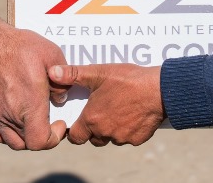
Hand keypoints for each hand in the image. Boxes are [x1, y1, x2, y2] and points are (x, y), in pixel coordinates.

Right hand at [0, 0, 66, 149]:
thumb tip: (61, 99)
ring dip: (27, 137)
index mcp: (29, 104)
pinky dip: (10, 134)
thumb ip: (62, 81)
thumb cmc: (21, 47)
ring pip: (13, 142)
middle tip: (51, 122)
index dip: (54, 138)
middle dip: (44, 137)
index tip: (60, 123)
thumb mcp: (51, 55)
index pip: (40, 141)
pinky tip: (18, 120)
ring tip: (36, 122)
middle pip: (29, 144)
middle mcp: (12, 115)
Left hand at [49, 63, 163, 146]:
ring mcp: (122, 137)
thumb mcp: (99, 73)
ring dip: (111, 129)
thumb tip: (52, 72)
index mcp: (92, 119)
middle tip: (102, 111)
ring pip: (111, 138)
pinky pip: (128, 138)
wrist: (160, 90)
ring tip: (119, 110)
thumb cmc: (128, 80)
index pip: (76, 137)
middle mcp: (105, 133)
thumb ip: (73, 74)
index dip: (76, 130)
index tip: (80, 120)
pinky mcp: (137, 139)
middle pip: (94, 138)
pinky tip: (133, 114)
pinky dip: (128, 129)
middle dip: (95, 128)